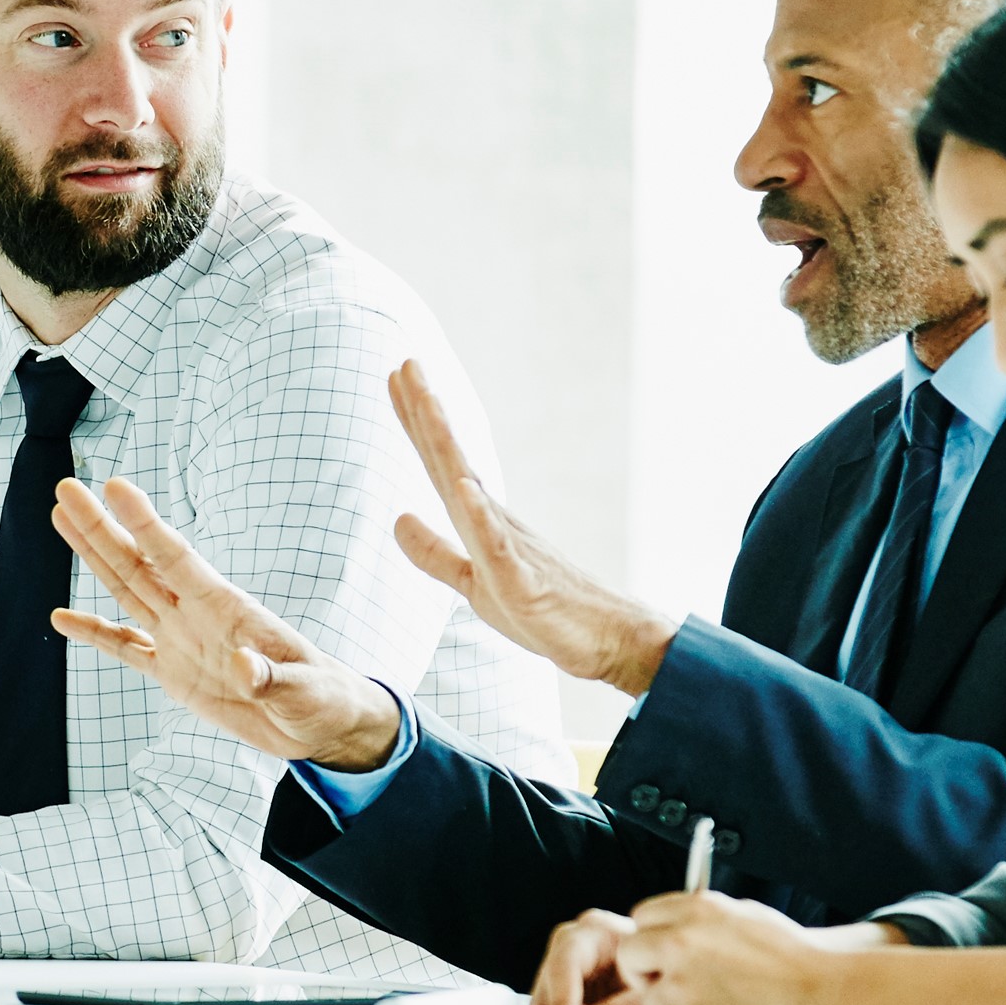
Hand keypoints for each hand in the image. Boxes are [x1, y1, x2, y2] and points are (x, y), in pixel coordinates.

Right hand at [49, 474, 400, 767]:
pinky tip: (62, 618)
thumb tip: (244, 667)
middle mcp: (195, 615)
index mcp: (226, 608)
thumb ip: (270, 678)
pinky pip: (126, 648)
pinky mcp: (174, 673)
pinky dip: (95, 634)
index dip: (144, 522)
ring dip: (94, 555)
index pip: (176, 558)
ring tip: (61, 518)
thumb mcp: (302, 691)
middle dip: (100, 527)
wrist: (319, 724)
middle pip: (138, 563)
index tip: (114, 486)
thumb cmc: (321, 697)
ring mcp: (181, 641)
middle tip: (66, 487)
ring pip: (127, 590)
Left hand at [389, 362, 674, 699]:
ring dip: (449, 446)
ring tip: (430, 402)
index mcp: (482, 521)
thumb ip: (435, 552)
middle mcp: (496, 522)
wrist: (609, 642)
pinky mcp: (525, 583)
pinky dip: (480, 516)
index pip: (441, 463)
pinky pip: (498, 547)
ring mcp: (512, 548)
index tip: (397, 378)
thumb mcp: (473, 582)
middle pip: (452, 461)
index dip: (417, 422)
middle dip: (427, 412)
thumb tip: (398, 518)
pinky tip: (463, 487)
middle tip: (407, 361)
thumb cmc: (545, 611)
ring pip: (473, 490)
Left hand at [525, 891, 862, 1004]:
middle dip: (637, 969)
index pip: (644, 916)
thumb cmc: (791, 957)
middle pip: (628, 950)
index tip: (657, 952)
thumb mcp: (743, 918)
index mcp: (697, 908)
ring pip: (629, 989)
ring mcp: (680, 980)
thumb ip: (704, 921)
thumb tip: (678, 927)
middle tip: (658, 984)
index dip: (649, 937)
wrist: (822, 993)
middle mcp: (682, 939)